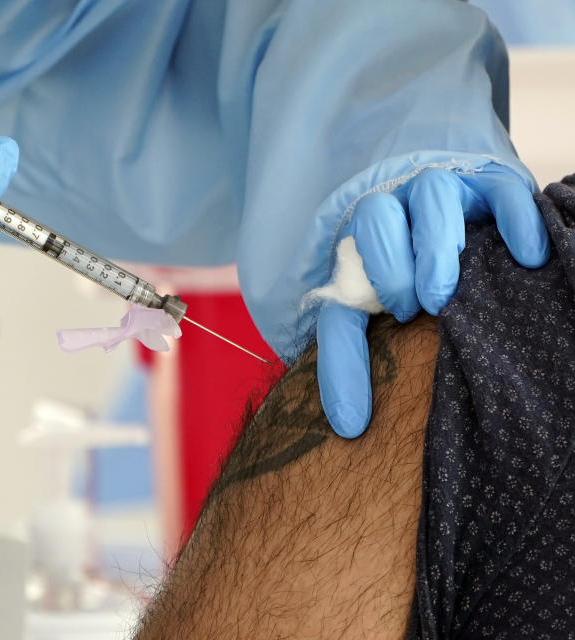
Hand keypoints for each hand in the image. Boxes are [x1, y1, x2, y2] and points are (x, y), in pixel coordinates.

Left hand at [316, 164, 548, 436]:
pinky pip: (501, 191)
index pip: (339, 290)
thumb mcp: (374, 317)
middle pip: (376, 218)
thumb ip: (354, 358)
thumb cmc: (408, 285)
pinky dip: (515, 220)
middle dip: (393, 270)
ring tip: (449, 296)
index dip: (348, 349)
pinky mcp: (490, 183)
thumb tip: (349, 425)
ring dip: (437, 247)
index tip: (371, 383)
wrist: (457, 220)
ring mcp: (440, 192)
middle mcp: (392, 209)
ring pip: (431, 194)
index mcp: (355, 248)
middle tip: (418, 309)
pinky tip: (527, 257)